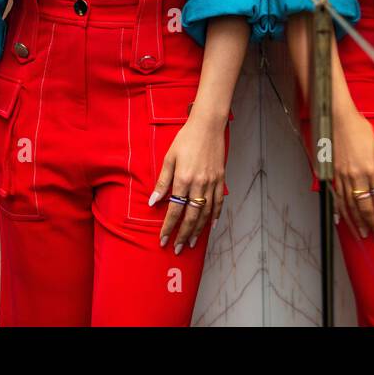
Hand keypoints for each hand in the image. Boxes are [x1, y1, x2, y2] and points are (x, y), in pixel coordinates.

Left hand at [152, 113, 226, 252]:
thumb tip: (153, 202)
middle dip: (183, 234)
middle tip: (177, 248)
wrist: (208, 126)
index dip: (168, 227)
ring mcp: (212, 183)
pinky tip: (211, 226)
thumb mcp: (169, 158)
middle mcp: (199, 184)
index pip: (174, 210)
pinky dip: (215, 216)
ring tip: (191, 243)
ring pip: (206, 213)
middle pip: (191, 216)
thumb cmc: (185, 139)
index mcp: (183, 179)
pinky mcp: (220, 179)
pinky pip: (218, 202)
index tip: (163, 239)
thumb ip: (162, 181)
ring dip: (198, 230)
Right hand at [330, 104, 373, 240]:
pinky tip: (341, 220)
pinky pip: (336, 196)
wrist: (338, 118)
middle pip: (360, 207)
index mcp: (366, 170)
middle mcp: (353, 177)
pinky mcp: (332, 174)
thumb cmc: (360, 130)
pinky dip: (339, 210)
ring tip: (360, 234)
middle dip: (368, 224)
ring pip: (347, 205)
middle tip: (373, 237)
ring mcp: (340, 176)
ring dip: (354, 222)